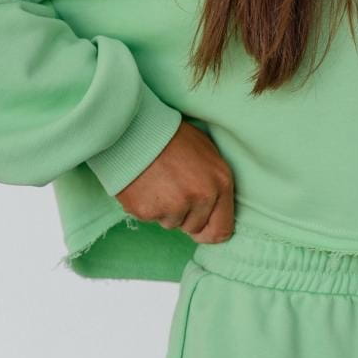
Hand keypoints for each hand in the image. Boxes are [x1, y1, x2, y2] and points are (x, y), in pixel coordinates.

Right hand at [111, 119, 234, 242]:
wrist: (135, 127)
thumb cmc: (172, 136)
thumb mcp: (207, 153)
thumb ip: (214, 184)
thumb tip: (212, 212)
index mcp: (220, 183)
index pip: (222, 230)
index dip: (210, 230)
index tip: (201, 226)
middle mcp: (200, 198)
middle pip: (193, 227)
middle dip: (184, 215)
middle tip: (172, 188)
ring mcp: (173, 207)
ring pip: (170, 223)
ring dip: (164, 210)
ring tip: (157, 181)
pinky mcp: (147, 211)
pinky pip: (149, 218)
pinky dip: (146, 205)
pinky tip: (144, 183)